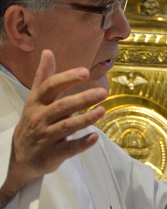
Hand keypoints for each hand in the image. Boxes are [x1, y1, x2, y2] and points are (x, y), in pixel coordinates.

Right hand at [0, 50, 106, 207]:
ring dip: (86, 119)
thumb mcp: (35, 100)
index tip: (85, 72)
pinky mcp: (54, 153)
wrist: (21, 156)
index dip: (67, 78)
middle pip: (62, 106)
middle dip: (83, 99)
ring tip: (103, 110)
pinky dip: (82, 144)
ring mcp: (46, 137)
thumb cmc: (34, 122)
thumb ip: (44, 77)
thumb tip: (48, 52)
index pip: (50, 87)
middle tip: (103, 92)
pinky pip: (70, 148)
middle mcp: (40, 118)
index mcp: (37, 103)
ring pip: (67, 127)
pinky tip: (95, 137)